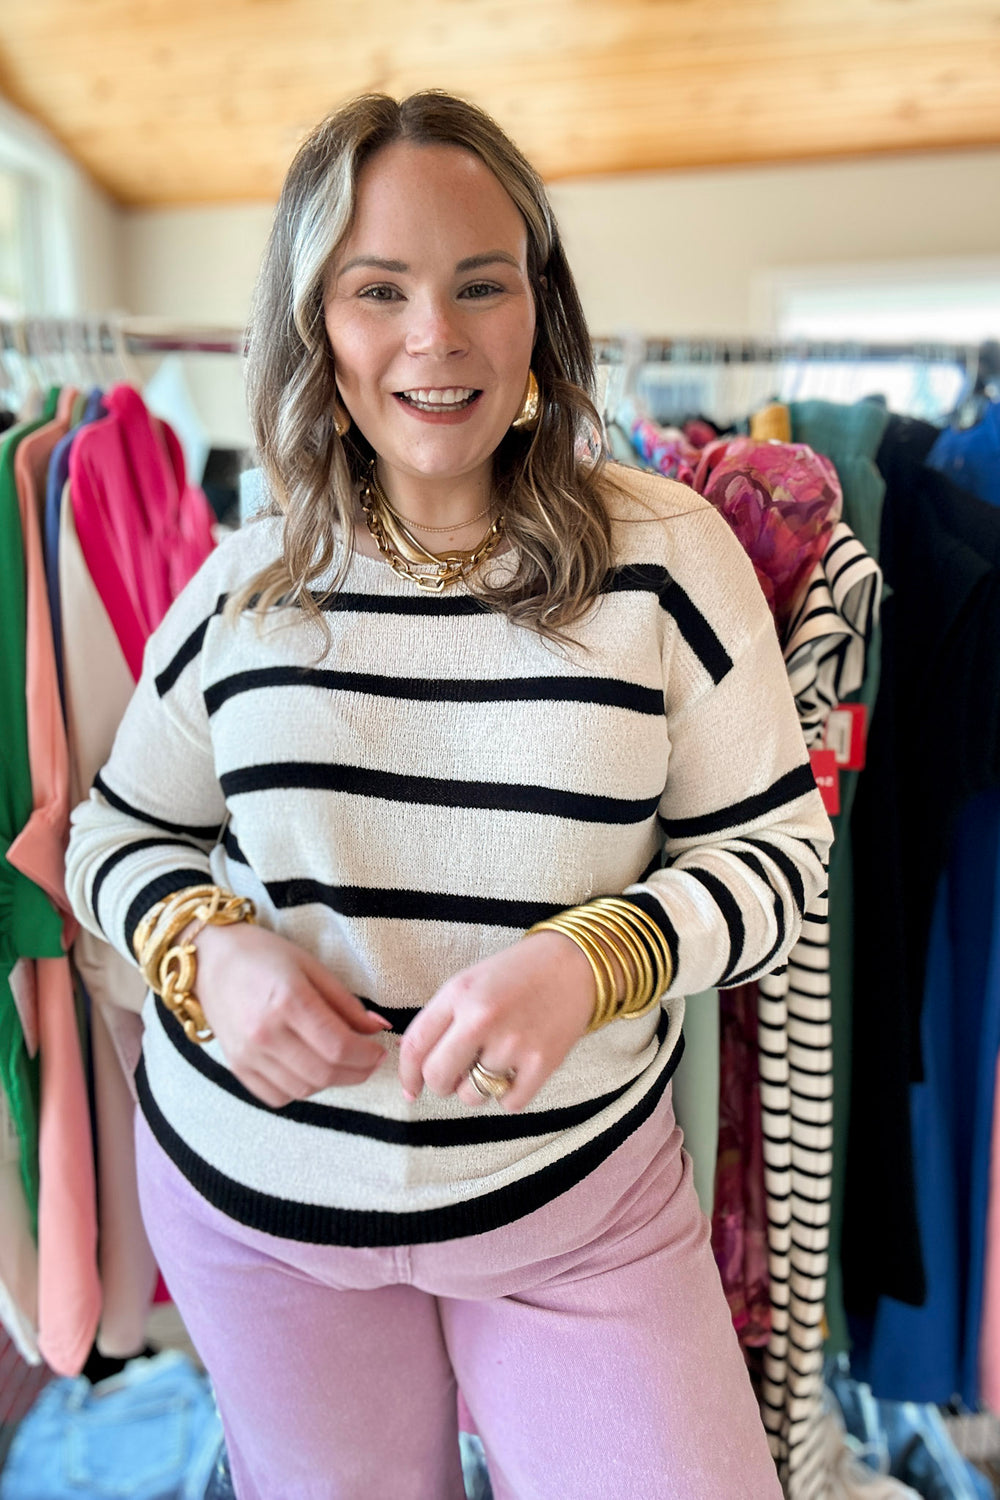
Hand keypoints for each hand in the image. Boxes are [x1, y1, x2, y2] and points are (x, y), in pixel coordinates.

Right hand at [191, 921, 391, 1108]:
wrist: (211, 961)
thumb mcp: (312, 967)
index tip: (379, 1051)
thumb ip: (346, 1003)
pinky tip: (311, 1069)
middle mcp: (264, 1033)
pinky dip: (302, 1089)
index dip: (367, 1055)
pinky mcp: (237, 1067)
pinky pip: (278, 1096)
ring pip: (304, 1089)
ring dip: (332, 1081)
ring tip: (342, 1062)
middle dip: (357, 1072)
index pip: (338, 1046)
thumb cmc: (265, 956)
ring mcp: (247, 1054)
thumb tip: (379, 1029)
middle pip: (324, 1073)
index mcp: (287, 1000)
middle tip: (369, 1061)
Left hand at [397, 931, 595, 1111]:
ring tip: (494, 1063)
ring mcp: (514, 1042)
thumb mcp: (470, 982)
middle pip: (438, 1078)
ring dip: (477, 1089)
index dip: (408, 1074)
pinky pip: (509, 1104)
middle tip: (455, 1076)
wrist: (574, 963)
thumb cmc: (516, 974)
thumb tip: (412, 1058)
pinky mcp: (544, 1062)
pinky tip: (517, 1072)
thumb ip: (441, 1018)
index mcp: (459, 994)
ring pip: (472, 1096)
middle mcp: (482, 1018)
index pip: (415, 1045)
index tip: (411, 1089)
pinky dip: (509, 1096)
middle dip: (441, 1084)